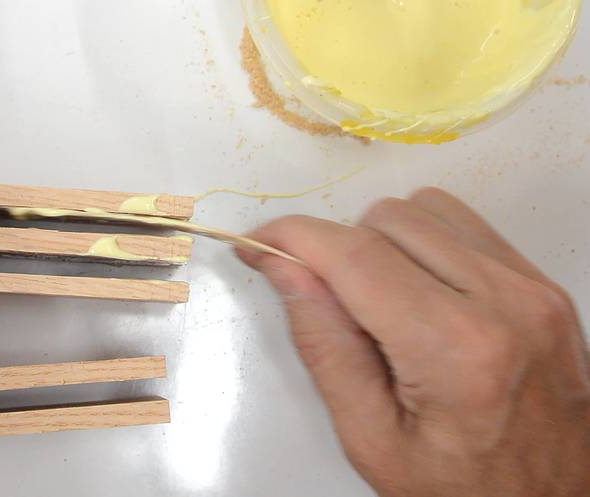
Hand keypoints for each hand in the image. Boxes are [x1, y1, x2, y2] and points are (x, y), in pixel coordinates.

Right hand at [239, 188, 589, 495]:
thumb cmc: (460, 488)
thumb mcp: (370, 435)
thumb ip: (323, 343)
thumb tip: (283, 268)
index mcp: (457, 351)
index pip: (355, 256)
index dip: (293, 238)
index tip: (260, 242)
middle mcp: (506, 305)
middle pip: (387, 220)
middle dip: (339, 250)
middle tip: (330, 304)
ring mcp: (533, 289)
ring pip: (426, 207)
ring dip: (384, 241)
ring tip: (379, 303)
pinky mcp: (544, 284)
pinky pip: (466, 224)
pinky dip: (426, 243)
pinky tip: (419, 292)